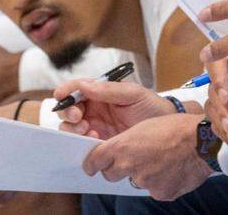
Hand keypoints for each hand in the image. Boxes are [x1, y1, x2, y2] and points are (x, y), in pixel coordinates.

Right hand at [55, 79, 176, 138]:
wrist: (166, 130)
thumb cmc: (151, 107)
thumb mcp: (133, 94)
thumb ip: (109, 90)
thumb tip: (84, 85)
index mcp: (100, 92)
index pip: (77, 89)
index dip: (66, 91)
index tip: (61, 96)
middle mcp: (94, 109)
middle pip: (68, 109)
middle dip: (68, 112)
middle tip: (77, 117)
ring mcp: (95, 126)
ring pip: (71, 127)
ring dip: (73, 128)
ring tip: (87, 129)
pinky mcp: (99, 143)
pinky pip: (82, 143)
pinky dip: (82, 142)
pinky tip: (94, 139)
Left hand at [82, 113, 210, 200]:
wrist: (201, 141)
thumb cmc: (176, 127)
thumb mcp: (145, 125)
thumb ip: (126, 141)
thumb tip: (116, 154)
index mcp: (123, 147)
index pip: (94, 161)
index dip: (92, 163)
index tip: (92, 165)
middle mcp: (129, 166)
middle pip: (112, 174)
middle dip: (118, 168)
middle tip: (135, 157)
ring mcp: (145, 182)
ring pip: (136, 180)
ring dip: (145, 173)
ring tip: (163, 159)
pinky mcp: (160, 193)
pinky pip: (155, 189)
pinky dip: (161, 181)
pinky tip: (172, 169)